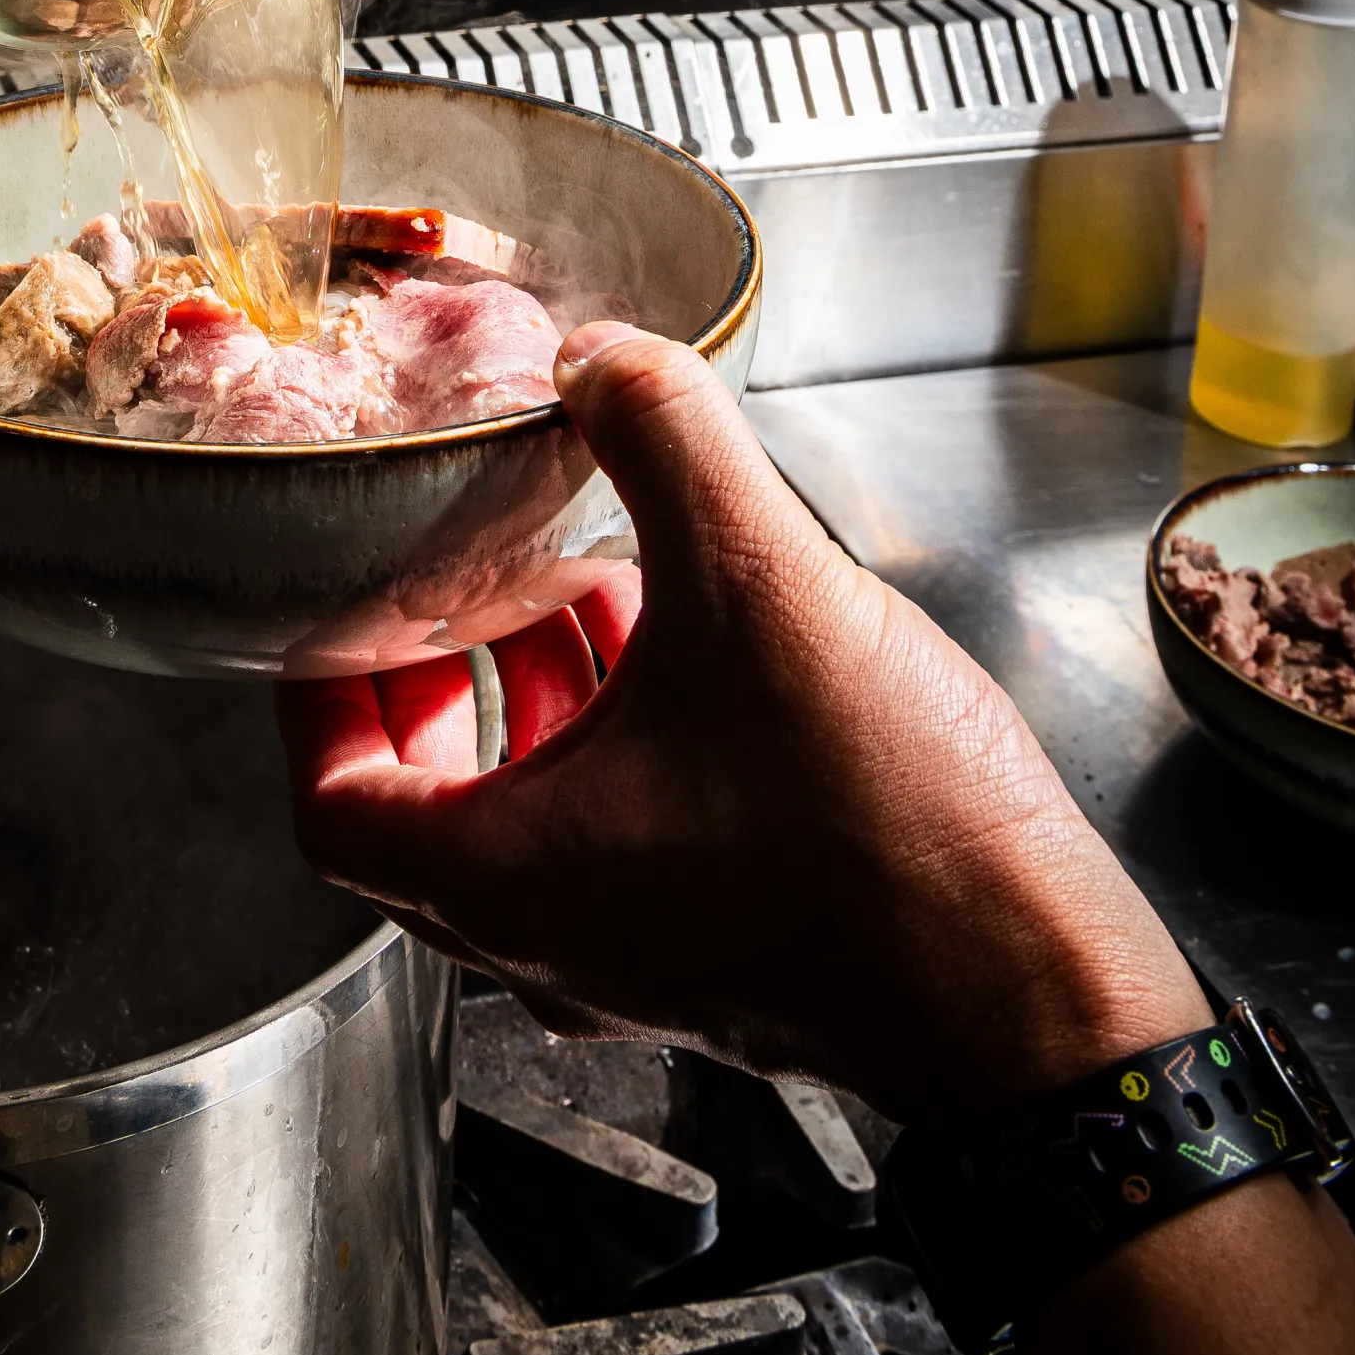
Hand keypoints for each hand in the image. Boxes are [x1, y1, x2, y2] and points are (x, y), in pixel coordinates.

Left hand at [275, 323, 1202, 1129]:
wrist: (1037, 998)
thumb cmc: (887, 841)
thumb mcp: (756, 586)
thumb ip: (665, 440)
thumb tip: (602, 356)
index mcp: (507, 882)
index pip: (332, 803)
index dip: (317, 695)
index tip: (336, 608)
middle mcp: (552, 942)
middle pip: (421, 810)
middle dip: (428, 679)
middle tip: (443, 581)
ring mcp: (639, 961)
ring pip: (530, 823)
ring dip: (535, 701)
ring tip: (574, 580)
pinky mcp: (724, 956)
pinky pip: (621, 840)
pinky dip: (622, 740)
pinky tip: (694, 643)